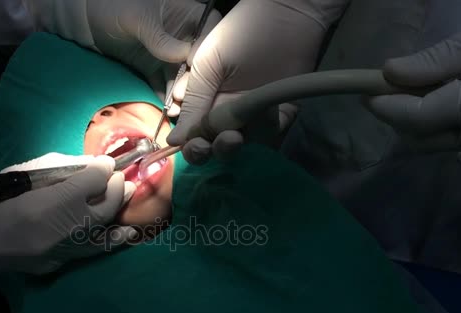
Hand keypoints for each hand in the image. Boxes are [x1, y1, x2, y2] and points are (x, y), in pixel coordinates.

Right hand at [0, 153, 136, 274]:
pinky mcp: (60, 262)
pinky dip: (109, 240)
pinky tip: (125, 233)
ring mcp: (64, 248)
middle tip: (120, 179)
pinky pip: (90, 249)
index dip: (103, 169)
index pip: (92, 180)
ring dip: (118, 212)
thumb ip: (60, 168)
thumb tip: (91, 165)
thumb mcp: (25, 174)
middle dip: (116, 189)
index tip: (107, 163)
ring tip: (127, 198)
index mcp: (53, 199)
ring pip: (102, 230)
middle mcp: (64, 225)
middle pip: (104, 205)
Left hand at [22, 0, 220, 96]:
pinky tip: (165, 112)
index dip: (206, 57)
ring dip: (179, 96)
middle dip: (192, 82)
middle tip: (182, 99)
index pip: (207, 35)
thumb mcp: (137, 18)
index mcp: (186, 16)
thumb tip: (185, 55)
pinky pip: (162, 85)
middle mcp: (181, 36)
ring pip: (181, 77)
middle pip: (196, 62)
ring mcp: (167, 54)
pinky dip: (164, 98)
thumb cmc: (111, 5)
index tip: (198, 75)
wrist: (83, 17)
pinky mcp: (152, 68)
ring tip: (175, 112)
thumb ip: (160, 37)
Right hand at [167, 0, 344, 163]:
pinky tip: (267, 113)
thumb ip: (194, 102)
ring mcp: (254, 116)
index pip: (194, 134)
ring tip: (236, 135)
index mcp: (206, 101)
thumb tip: (173, 141)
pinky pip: (272, 135)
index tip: (194, 146)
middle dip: (214, 150)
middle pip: (217, 146)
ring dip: (238, 145)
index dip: (193, 146)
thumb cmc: (241, 33)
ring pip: (243, 145)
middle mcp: (227, 112)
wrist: (286, 15)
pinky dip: (268, 130)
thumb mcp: (208, 65)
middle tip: (216, 143)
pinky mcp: (280, 115)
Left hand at [364, 26, 460, 150]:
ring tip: (413, 89)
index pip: (416, 118)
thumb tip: (390, 72)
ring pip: (432, 142)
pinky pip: (448, 138)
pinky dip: (434, 122)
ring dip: (413, 120)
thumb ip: (436, 61)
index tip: (364, 90)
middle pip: (419, 140)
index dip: (386, 106)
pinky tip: (436, 97)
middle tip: (384, 89)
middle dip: (396, 117)